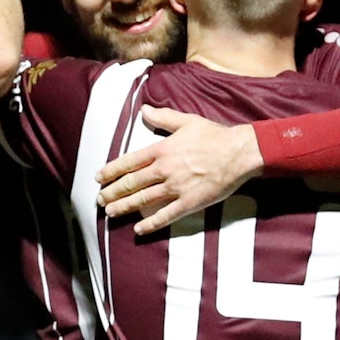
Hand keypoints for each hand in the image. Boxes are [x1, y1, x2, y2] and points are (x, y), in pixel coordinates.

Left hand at [94, 105, 263, 233]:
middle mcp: (165, 170)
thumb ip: (163, 117)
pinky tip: (139, 229)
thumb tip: (144, 111)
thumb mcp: (186, 121)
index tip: (99, 177)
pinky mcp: (189, 202)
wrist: (239, 153)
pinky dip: (151, 224)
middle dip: (112, 192)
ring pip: (143, 200)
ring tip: (110, 213)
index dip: (111, 171)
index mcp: (162, 150)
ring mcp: (176, 187)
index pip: (129, 162)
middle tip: (100, 199)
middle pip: (131, 183)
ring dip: (124, 207)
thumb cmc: (214, 136)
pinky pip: (166, 216)